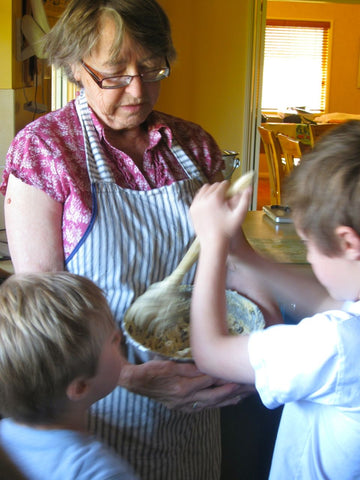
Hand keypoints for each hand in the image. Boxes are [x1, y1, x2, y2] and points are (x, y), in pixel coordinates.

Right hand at [118, 359, 254, 412]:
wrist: (136, 383)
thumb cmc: (151, 371)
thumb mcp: (168, 365)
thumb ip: (188, 367)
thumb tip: (206, 366)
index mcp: (183, 388)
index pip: (209, 381)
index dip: (224, 376)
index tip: (238, 371)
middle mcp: (186, 399)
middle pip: (215, 396)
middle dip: (233, 391)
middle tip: (249, 386)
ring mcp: (185, 405)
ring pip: (212, 403)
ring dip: (229, 399)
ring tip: (245, 395)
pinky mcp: (183, 407)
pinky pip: (205, 407)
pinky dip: (218, 403)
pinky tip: (228, 401)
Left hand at [190, 181, 251, 245]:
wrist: (213, 243)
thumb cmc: (228, 230)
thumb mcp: (239, 215)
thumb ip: (245, 200)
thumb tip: (250, 187)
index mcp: (215, 198)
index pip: (223, 184)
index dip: (228, 187)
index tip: (230, 191)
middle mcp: (204, 198)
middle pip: (213, 186)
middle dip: (219, 189)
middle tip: (224, 195)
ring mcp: (196, 204)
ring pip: (204, 190)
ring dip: (210, 191)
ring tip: (216, 198)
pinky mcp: (191, 209)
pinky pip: (197, 197)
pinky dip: (203, 198)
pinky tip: (209, 204)